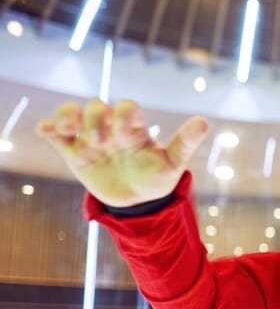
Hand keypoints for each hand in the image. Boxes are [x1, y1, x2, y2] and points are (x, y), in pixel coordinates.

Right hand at [36, 98, 207, 206]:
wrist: (138, 201)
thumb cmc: (157, 177)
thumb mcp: (173, 163)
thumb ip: (185, 142)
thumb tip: (205, 121)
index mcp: (134, 129)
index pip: (126, 109)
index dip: (123, 114)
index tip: (125, 132)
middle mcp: (111, 129)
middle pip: (96, 108)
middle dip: (95, 119)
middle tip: (101, 143)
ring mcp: (90, 139)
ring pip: (72, 115)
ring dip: (67, 116)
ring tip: (67, 129)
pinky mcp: (74, 153)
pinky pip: (56, 136)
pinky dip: (48, 129)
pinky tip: (45, 131)